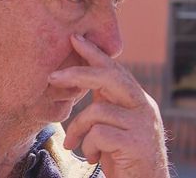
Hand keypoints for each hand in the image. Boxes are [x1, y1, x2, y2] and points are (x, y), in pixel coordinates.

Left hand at [48, 34, 169, 177]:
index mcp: (136, 100)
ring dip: (78, 129)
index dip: (95, 53)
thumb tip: (81, 81)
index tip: (75, 38)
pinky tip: (93, 158)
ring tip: (73, 144)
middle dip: (78, 74)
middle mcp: (143, 107)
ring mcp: (142, 124)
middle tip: (52, 77)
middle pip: (109, 78)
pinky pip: (99, 134)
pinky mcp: (137, 143)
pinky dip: (89, 147)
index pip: (115, 70)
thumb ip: (106, 104)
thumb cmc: (124, 157)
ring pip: (98, 111)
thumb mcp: (114, 126)